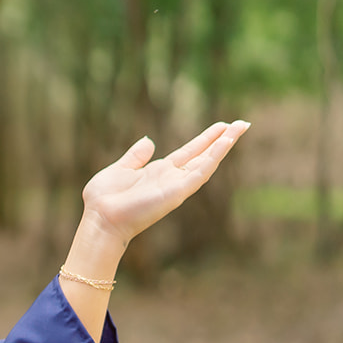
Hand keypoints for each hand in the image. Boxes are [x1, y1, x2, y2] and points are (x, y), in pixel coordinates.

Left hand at [80, 120, 250, 248]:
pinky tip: (225, 143)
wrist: (100, 218)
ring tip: (240, 127)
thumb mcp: (120, 169)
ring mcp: (176, 185)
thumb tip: (148, 141)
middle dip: (222, 139)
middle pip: (203, 155)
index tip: (222, 125)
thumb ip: (136, 156)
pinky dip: (213, 158)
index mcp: (159, 172)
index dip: (206, 139)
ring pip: (207, 162)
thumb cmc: (104, 199)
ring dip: (223, 145)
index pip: (189, 152)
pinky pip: (200, 172)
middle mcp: (172, 178)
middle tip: (242, 123)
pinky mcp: (177, 192)